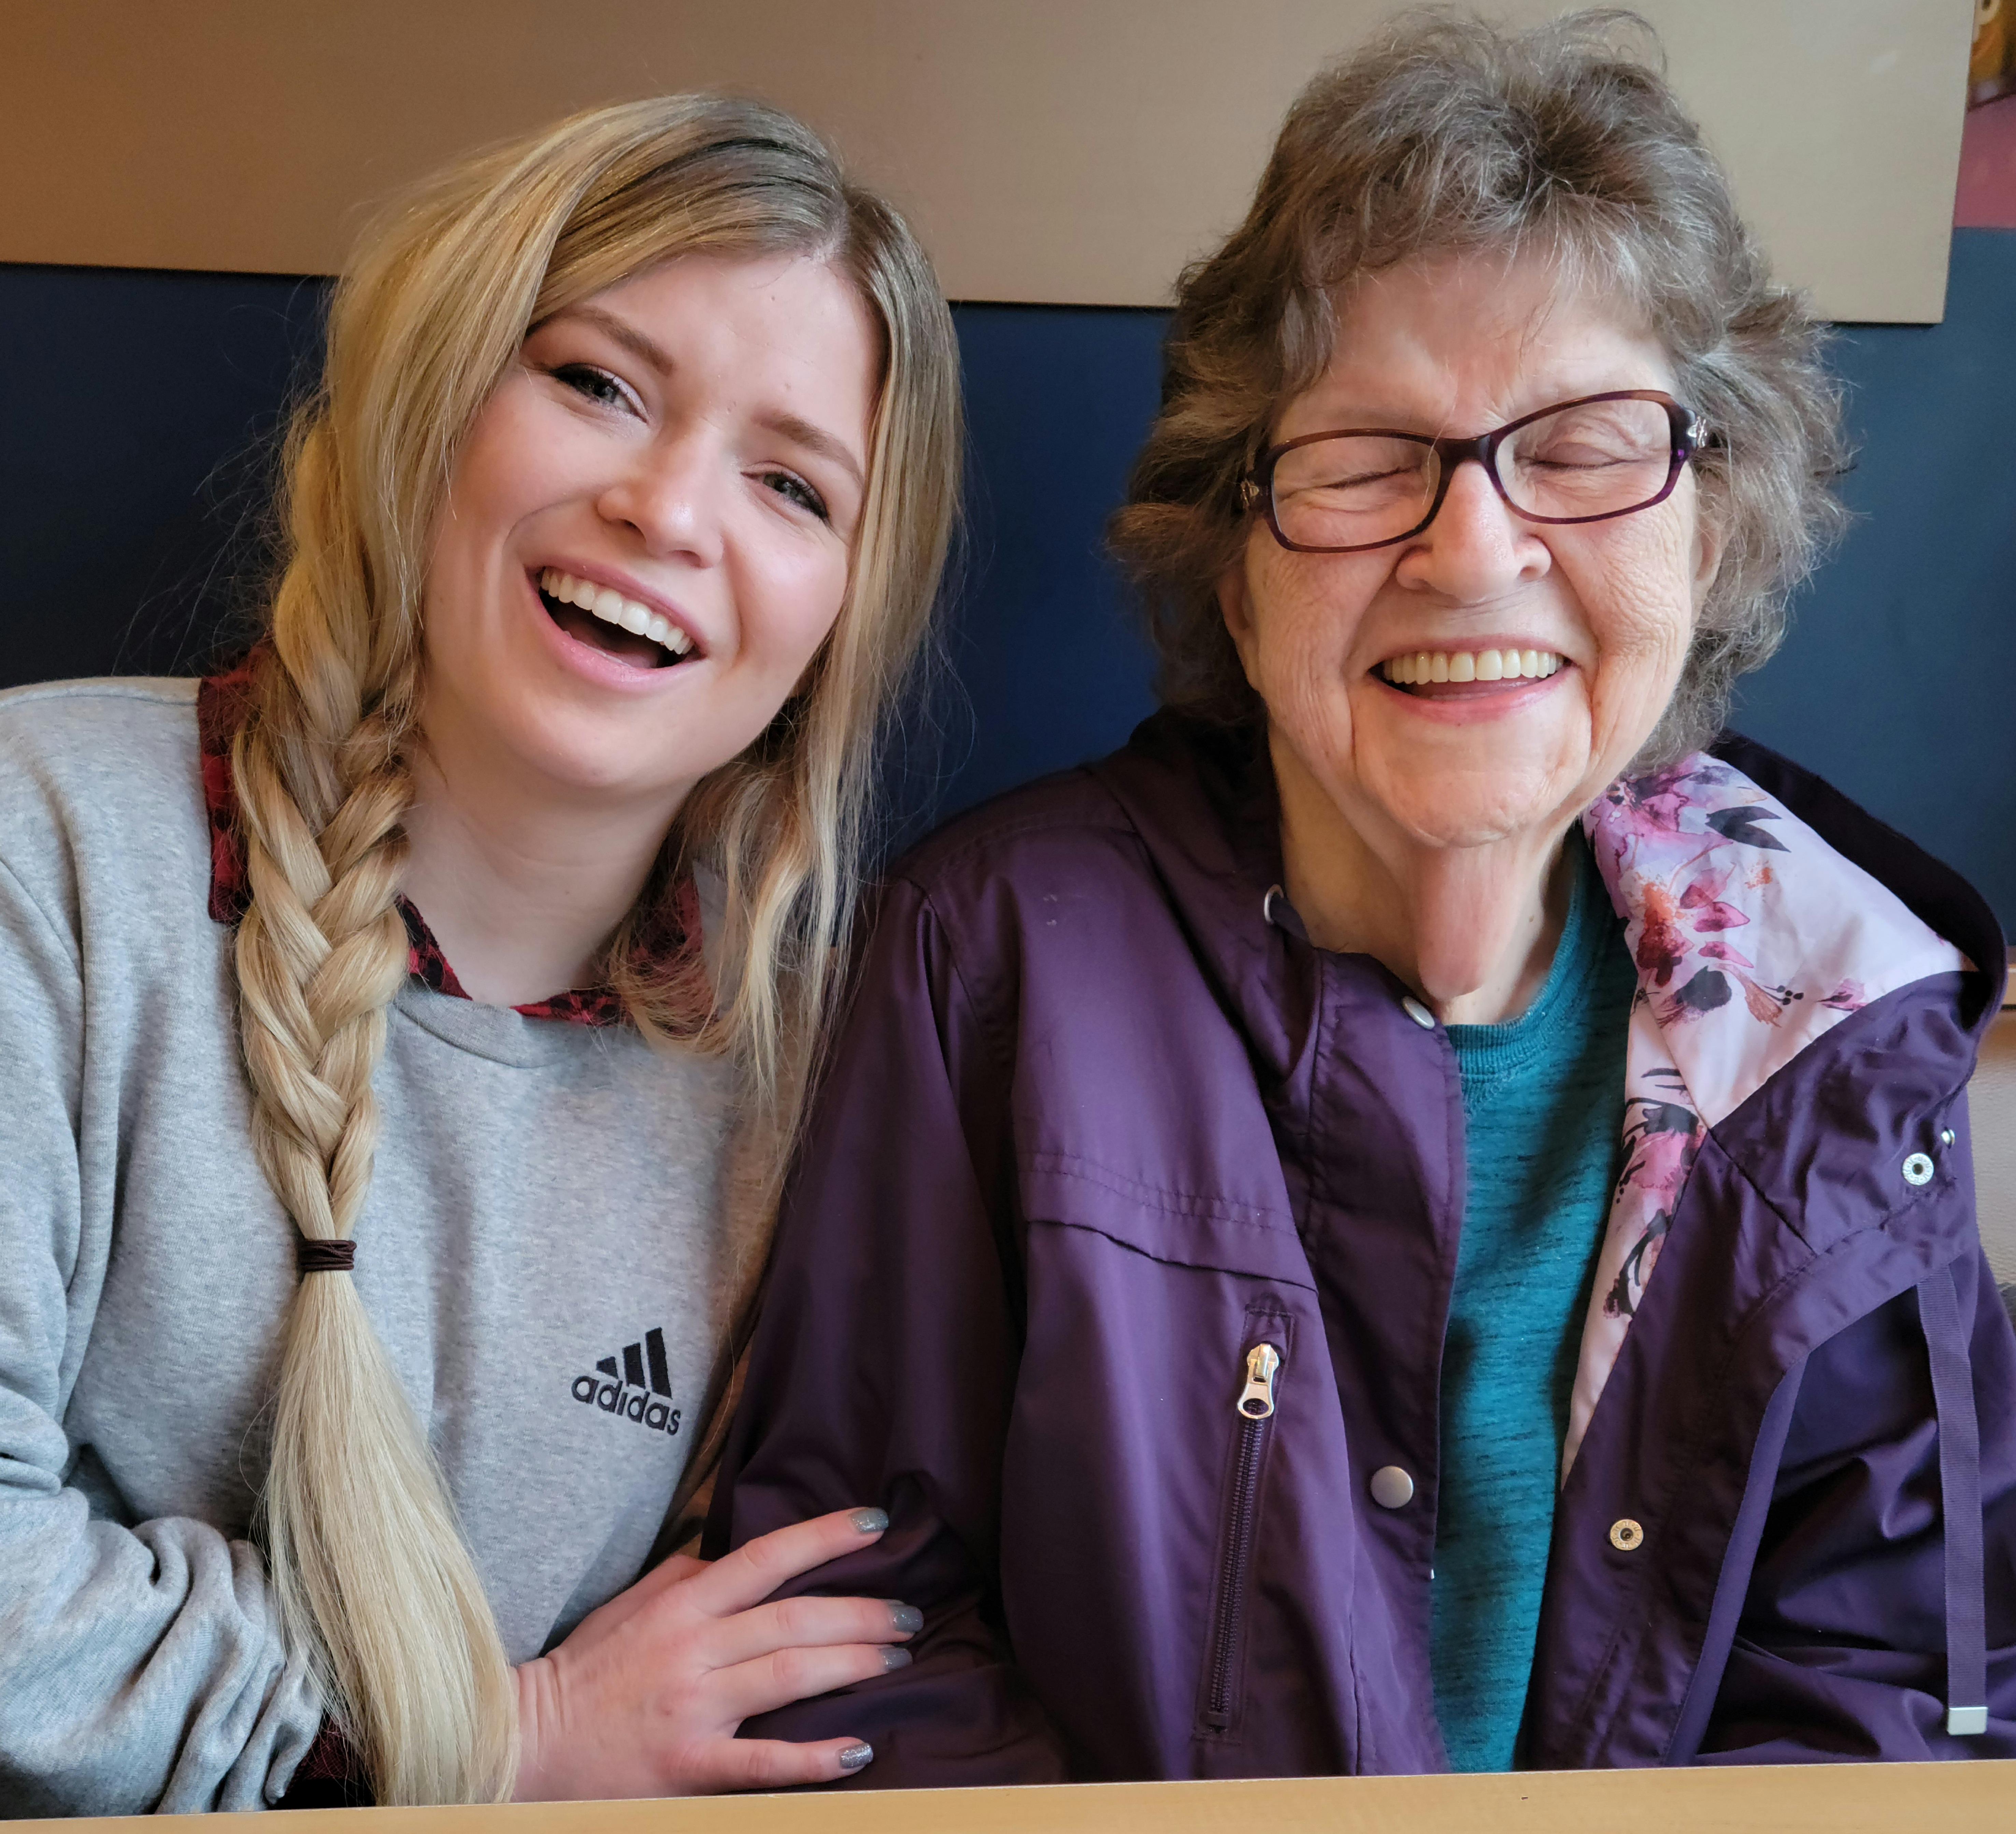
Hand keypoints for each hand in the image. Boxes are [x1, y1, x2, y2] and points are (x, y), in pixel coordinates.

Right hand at [510, 1506, 916, 1798]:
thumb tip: (728, 1547)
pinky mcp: (689, 1766)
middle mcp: (693, 1650)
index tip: (878, 1522)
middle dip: (862, 1612)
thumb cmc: (585, 1673)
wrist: (524, 1745)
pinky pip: (764, 1762)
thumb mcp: (630, 1607)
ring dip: (852, 1665)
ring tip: (897, 1658)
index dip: (826, 1536)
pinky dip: (815, 1758)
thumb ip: (682, 1575)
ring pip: (789, 1676)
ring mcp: (693, 1709)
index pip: (766, 1557)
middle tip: (910, 1613)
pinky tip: (859, 1751)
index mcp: (682, 1605)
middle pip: (794, 1619)